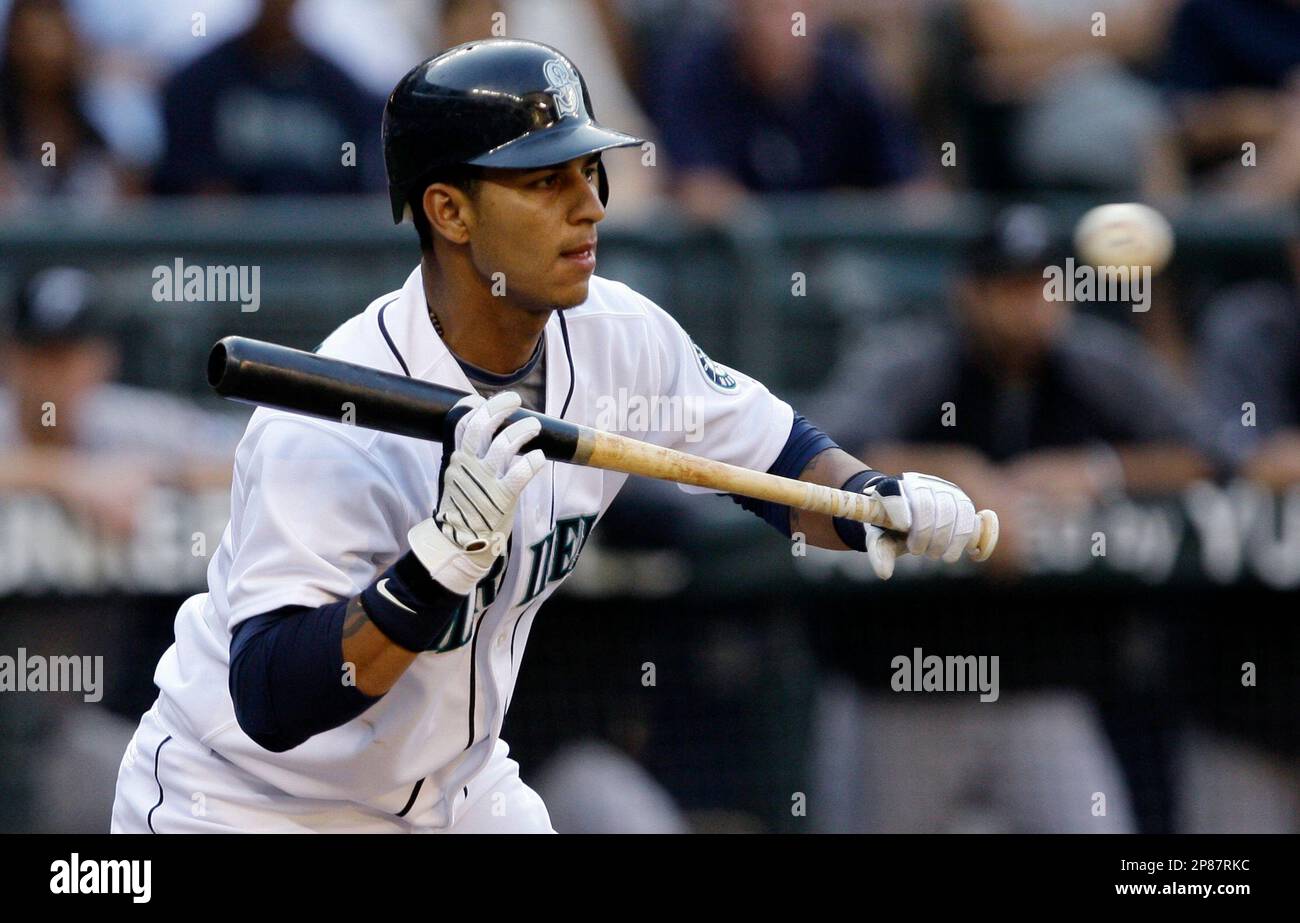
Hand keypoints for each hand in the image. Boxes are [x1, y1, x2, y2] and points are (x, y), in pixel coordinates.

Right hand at [408, 392, 545, 594]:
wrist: (458, 545)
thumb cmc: (462, 511)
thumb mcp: (455, 480)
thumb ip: (466, 458)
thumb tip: (481, 436)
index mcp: (456, 460)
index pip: (462, 424)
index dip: (475, 407)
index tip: (485, 400)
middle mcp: (468, 466)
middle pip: (481, 426)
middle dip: (499, 407)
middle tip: (515, 400)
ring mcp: (484, 482)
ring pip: (504, 444)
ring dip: (522, 430)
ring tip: (534, 426)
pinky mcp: (501, 498)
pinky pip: (520, 473)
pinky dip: (532, 461)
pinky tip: (538, 457)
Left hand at [861, 471, 978, 578]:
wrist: (907, 515)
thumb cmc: (891, 529)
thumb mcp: (880, 540)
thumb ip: (880, 553)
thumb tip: (885, 574)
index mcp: (890, 488)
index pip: (894, 494)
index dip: (899, 511)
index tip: (903, 528)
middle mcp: (917, 482)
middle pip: (926, 505)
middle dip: (923, 534)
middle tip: (917, 551)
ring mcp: (941, 488)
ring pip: (950, 511)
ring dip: (943, 539)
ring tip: (933, 554)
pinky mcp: (960, 500)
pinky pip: (969, 517)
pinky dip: (962, 539)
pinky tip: (952, 554)